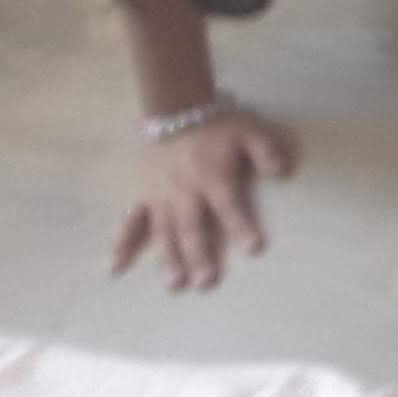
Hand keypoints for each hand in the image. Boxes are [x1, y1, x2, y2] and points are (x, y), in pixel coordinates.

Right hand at [111, 110, 298, 291]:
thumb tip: (282, 171)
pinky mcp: (142, 196)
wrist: (175, 111)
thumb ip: (265, 151)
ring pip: (163, 232)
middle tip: (207, 282)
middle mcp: (184, 192)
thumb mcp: (248, 132)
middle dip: (200, 255)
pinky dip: (121, 244)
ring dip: (168, 259)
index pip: (230, 206)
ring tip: (174, 284)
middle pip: (192, 228)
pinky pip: (129, 222)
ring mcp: (159, 196)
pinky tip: (115, 267)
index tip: (254, 249)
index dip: (242, 226)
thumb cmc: (217, 127)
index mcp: (212, 178)